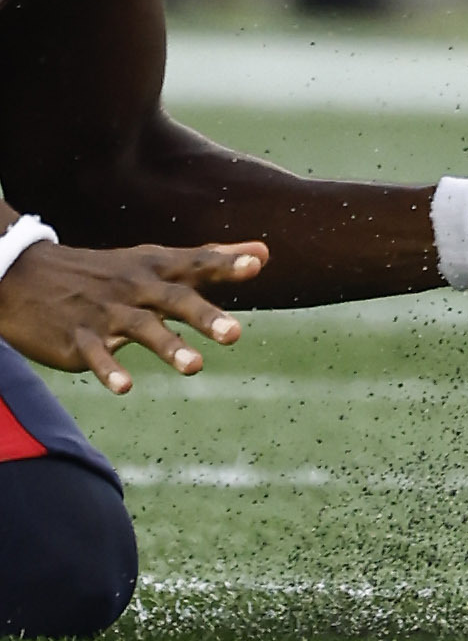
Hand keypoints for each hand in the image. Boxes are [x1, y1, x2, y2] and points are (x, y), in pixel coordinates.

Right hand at [0, 238, 262, 392]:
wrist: (28, 276)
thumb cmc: (108, 271)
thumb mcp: (157, 260)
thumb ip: (211, 259)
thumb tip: (265, 252)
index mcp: (156, 267)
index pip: (197, 262)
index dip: (226, 263)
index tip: (257, 263)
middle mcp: (135, 287)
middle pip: (175, 299)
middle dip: (205, 315)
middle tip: (236, 334)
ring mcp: (106, 313)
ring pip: (141, 328)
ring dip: (168, 346)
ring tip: (196, 367)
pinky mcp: (79, 339)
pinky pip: (97, 356)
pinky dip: (110, 370)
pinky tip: (125, 387)